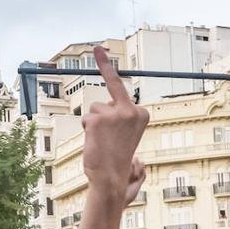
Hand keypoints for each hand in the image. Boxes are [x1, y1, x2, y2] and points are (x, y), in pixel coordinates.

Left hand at [82, 46, 148, 204]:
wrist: (112, 181)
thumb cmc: (118, 163)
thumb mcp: (127, 137)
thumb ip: (125, 122)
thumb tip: (140, 165)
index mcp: (142, 113)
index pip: (119, 90)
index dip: (109, 85)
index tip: (98, 47)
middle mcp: (132, 110)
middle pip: (105, 101)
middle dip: (101, 100)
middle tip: (97, 50)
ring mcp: (115, 113)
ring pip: (94, 110)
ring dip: (93, 126)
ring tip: (102, 144)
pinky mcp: (99, 119)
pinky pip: (86, 118)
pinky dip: (87, 131)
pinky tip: (96, 143)